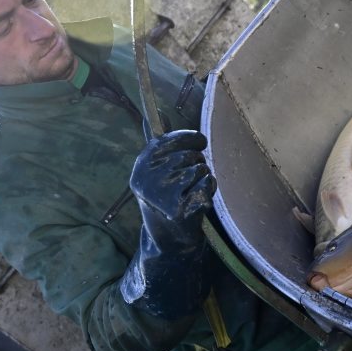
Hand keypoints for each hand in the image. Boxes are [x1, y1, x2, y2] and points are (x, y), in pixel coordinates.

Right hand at [130, 130, 215, 248]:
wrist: (169, 237)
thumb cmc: (167, 195)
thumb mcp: (157, 169)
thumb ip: (159, 142)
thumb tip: (155, 112)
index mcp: (142, 164)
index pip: (173, 139)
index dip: (192, 139)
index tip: (201, 143)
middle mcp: (147, 178)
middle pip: (191, 155)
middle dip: (197, 164)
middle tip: (188, 180)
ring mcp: (162, 195)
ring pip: (201, 168)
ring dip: (203, 178)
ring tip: (190, 191)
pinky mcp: (178, 210)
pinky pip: (208, 183)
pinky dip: (209, 190)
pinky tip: (198, 201)